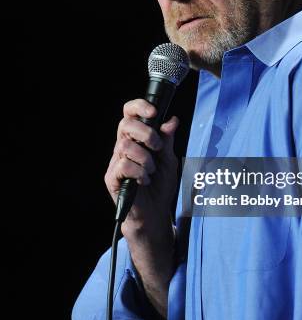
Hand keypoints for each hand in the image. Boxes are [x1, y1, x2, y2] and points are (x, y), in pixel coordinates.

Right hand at [104, 98, 178, 240]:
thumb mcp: (169, 159)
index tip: (154, 112)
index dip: (139, 106)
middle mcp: (123, 147)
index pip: (130, 113)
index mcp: (136, 138)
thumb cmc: (160, 185)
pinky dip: (139, 172)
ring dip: (145, 158)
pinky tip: (144, 180)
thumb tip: (171, 120)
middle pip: (125, 124)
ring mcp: (116, 162)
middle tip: (157, 148)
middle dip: (146, 133)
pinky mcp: (112, 178)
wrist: (155, 212)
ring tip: (151, 170)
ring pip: (125, 145)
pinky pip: (123, 165)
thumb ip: (168, 140)